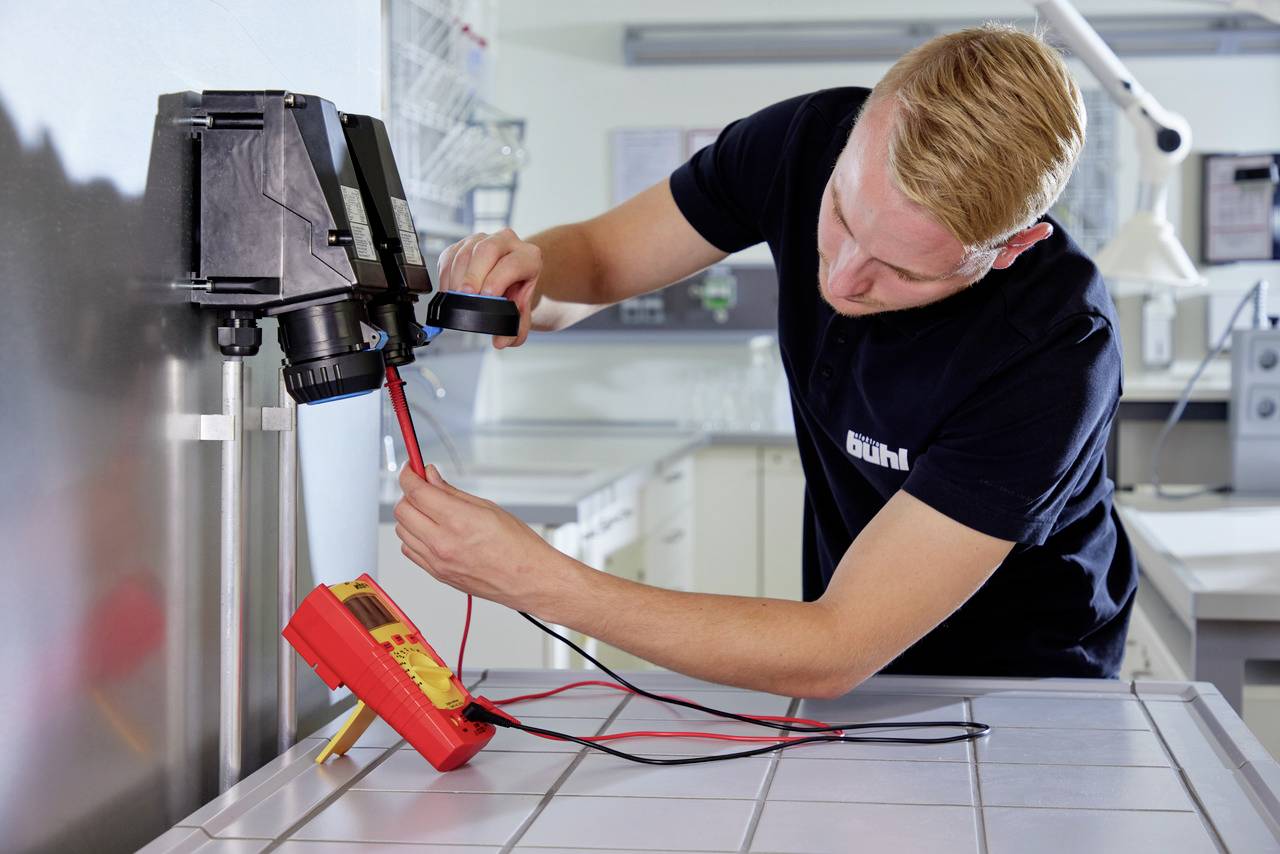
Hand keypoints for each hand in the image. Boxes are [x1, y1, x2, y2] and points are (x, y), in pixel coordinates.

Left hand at [394, 463, 571, 611]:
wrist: (530, 579)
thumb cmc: (519, 546)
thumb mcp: (488, 507)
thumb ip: (452, 492)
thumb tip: (431, 477)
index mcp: (458, 521)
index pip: (415, 491)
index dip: (408, 475)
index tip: (410, 468)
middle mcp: (443, 543)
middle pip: (402, 510)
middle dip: (409, 493)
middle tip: (423, 487)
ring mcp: (437, 561)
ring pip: (402, 531)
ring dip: (410, 515)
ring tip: (430, 510)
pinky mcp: (437, 574)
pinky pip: (410, 551)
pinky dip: (414, 536)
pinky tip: (430, 531)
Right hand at [436, 228, 540, 348]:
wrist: (512, 277)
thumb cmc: (517, 291)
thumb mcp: (522, 311)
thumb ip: (516, 329)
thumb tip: (501, 341)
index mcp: (528, 256)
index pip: (513, 263)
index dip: (498, 279)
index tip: (486, 296)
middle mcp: (506, 242)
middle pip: (486, 250)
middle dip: (473, 274)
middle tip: (465, 295)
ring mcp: (483, 239)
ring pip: (466, 251)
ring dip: (457, 277)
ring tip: (455, 299)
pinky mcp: (462, 244)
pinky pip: (450, 255)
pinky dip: (446, 275)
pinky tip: (449, 291)